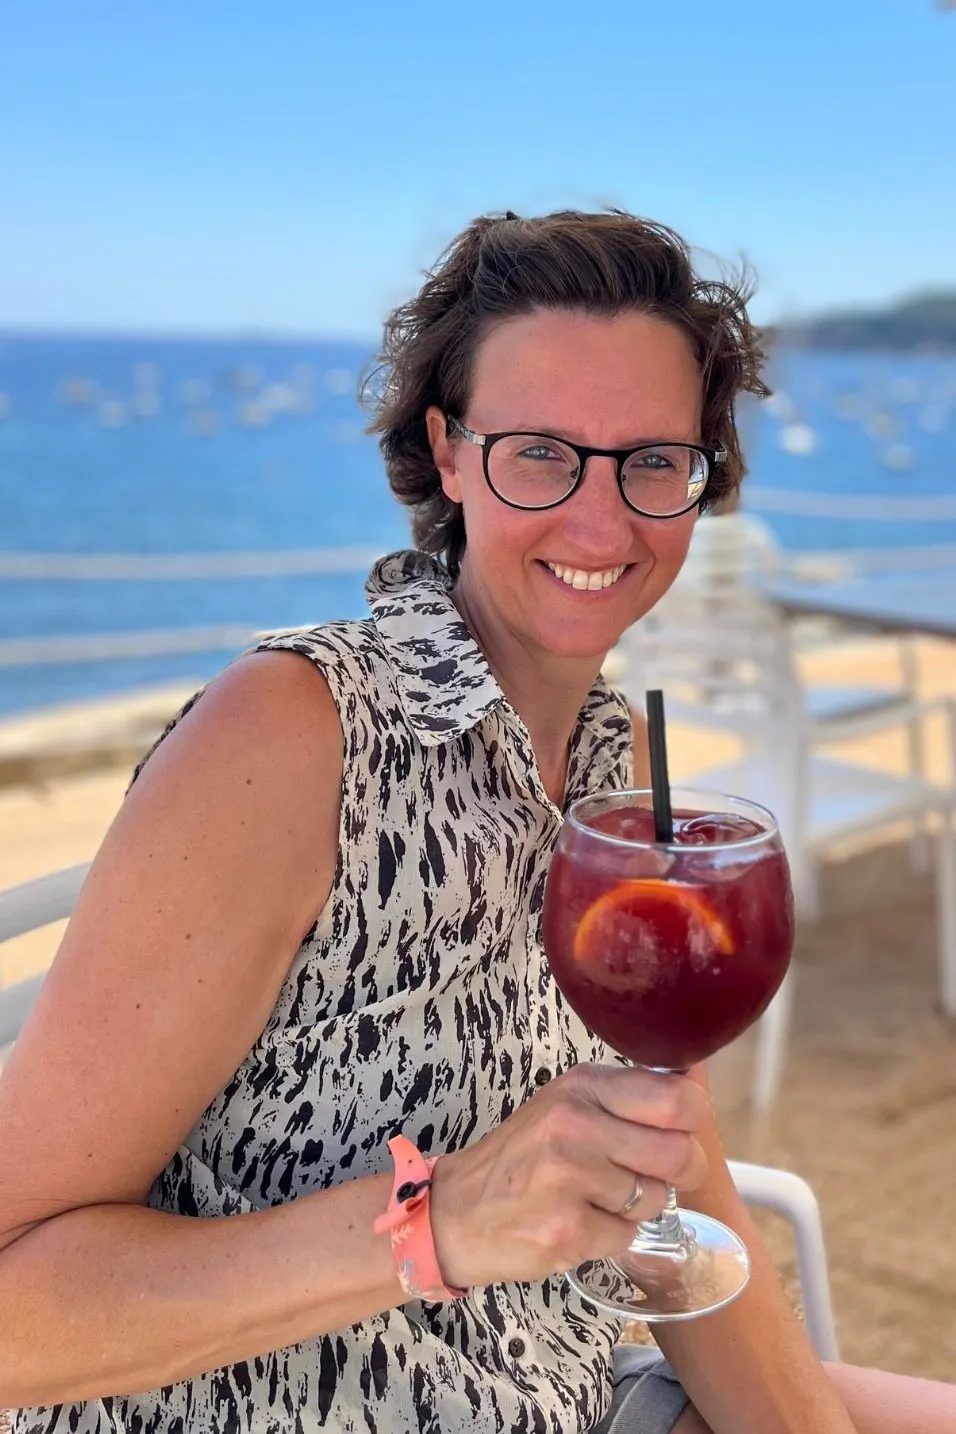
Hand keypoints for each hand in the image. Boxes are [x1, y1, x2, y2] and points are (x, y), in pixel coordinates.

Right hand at [428, 1064, 709, 1290]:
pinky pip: (626, 1237)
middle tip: (656, 1176)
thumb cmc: (522, 1157)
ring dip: (637, 1207)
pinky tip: (578, 1223)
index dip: (695, 1119)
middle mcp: (575, 1124)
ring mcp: (569, 1178)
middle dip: (681, 1172)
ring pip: (654, 1199)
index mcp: (581, 1086)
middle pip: (678, 1153)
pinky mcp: (567, 1230)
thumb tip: (694, 1096)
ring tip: (596, 1198)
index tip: (685, 1130)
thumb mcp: (566, 1105)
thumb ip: (623, 1100)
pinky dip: (610, 1237)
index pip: (675, 1097)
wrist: (456, 1212)